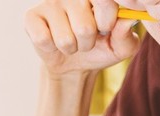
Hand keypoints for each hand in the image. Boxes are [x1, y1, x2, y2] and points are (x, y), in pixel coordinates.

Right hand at [24, 0, 143, 76]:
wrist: (75, 64)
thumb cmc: (101, 49)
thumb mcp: (121, 47)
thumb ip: (127, 35)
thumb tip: (127, 20)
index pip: (105, 3)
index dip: (107, 24)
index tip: (105, 29)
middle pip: (84, 28)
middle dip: (88, 43)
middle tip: (86, 39)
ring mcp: (51, 3)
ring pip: (65, 39)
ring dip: (71, 48)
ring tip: (72, 42)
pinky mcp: (32, 16)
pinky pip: (44, 40)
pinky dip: (52, 48)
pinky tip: (53, 41)